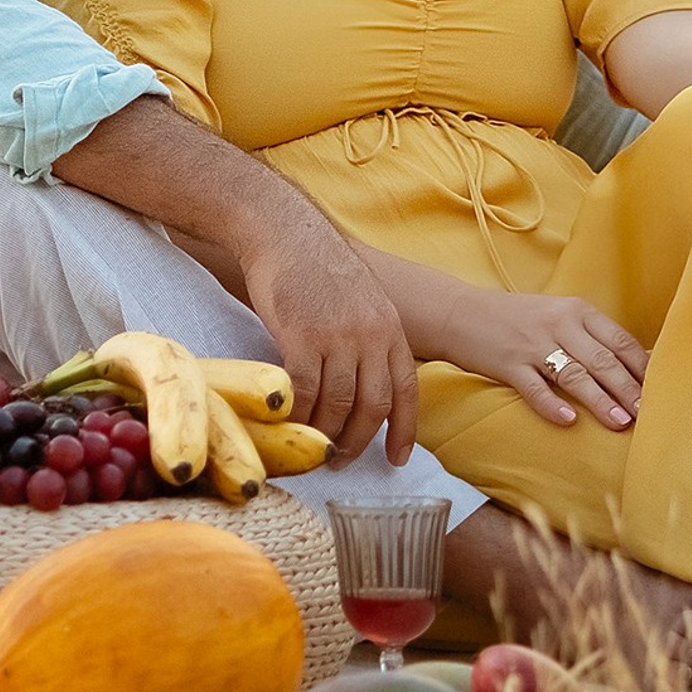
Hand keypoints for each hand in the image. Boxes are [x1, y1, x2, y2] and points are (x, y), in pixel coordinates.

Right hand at [240, 232, 419, 470]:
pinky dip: (298, 414)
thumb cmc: (317, 266)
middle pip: (373, 405)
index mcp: (390, 328)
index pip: (406, 390)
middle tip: (341, 458)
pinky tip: (291, 423)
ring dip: (326, 433)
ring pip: (338, 404)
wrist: (284, 232)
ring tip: (315, 447)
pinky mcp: (301, 337)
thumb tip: (361, 384)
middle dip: (359, 440)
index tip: (396, 458)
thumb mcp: (361, 299)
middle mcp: (370, 335)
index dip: (404, 430)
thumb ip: (368, 338)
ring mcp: (337, 337)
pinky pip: (305, 391)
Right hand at [432, 285, 647, 430]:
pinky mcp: (508, 364)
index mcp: (576, 310)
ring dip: (600, 400)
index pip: (620, 341)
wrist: (459, 312)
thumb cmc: (516, 319)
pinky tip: (568, 421)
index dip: (643, 369)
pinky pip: (535, 388)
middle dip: (628, 390)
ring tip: (620, 423)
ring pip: (574, 375)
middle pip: (602, 360)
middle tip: (649, 415)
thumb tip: (637, 366)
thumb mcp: (556, 315)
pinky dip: (551, 405)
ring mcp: (532, 344)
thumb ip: (591, 336)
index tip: (663, 393)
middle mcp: (558, 324)